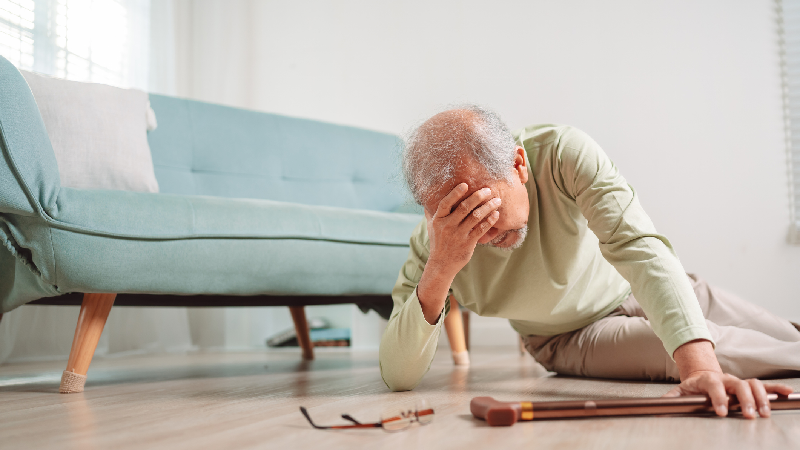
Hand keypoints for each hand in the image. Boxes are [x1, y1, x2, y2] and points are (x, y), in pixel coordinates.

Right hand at [425, 183, 500, 277]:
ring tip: (497, 200)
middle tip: (488, 190)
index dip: (455, 193)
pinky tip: (496, 214)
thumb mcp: (430, 227)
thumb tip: (426, 200)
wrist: (441, 264)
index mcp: (438, 220)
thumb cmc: (437, 243)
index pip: (446, 203)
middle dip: (478, 196)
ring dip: (488, 207)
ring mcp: (458, 235)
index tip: (465, 184)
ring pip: (475, 217)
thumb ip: (430, 213)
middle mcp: (447, 226)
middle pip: (464, 207)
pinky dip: (490, 221)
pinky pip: (481, 230)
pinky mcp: (468, 243)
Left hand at [663, 371, 793, 418]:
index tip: (722, 411)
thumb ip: (669, 400)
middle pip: (738, 384)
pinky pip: (765, 385)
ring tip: (764, 413)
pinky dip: (777, 388)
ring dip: (761, 398)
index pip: (713, 386)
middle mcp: (725, 379)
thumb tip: (656, 409)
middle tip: (748, 415)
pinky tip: (787, 394)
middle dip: (744, 399)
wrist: (701, 375)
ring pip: (753, 384)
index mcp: (707, 380)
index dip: (718, 397)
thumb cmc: (692, 387)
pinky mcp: (748, 386)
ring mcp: (737, 381)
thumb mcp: (678, 393)